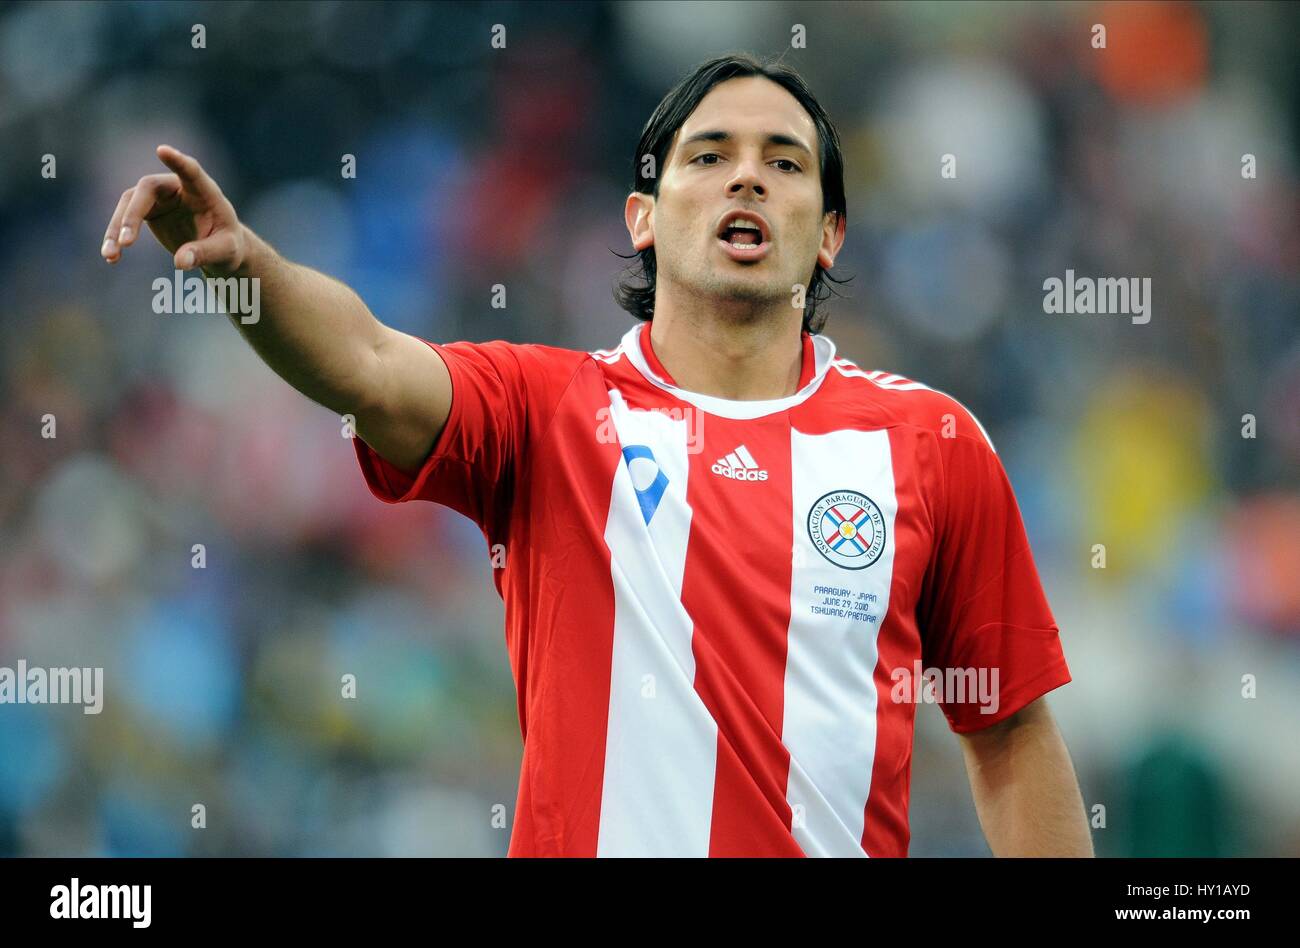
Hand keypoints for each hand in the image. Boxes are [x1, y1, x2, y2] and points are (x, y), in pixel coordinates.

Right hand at [100, 145, 247, 275]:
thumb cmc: (228, 245)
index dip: (178, 161)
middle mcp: (178, 187)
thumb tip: (180, 262)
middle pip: (147, 189)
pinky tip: (111, 257)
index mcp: (204, 191)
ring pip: (129, 203)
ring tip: (111, 255)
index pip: (191, 171)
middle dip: (133, 214)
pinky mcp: (148, 210)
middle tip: (127, 242)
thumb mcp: (225, 251)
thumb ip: (205, 253)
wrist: (219, 249)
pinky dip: (116, 237)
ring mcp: (160, 197)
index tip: (162, 150)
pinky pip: (124, 218)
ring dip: (117, 228)